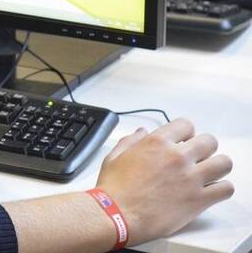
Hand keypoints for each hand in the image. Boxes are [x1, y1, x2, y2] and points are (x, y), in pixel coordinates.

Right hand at [96, 118, 233, 245]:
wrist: (117, 215)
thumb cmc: (114, 189)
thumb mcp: (114, 157)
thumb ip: (130, 141)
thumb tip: (141, 133)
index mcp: (157, 142)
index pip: (186, 125)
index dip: (186, 133)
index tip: (183, 142)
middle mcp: (177, 156)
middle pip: (209, 141)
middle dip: (204, 148)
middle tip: (197, 158)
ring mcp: (191, 178)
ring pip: (224, 163)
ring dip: (217, 167)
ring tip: (208, 173)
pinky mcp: (199, 199)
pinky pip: (226, 189)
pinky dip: (221, 189)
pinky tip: (210, 191)